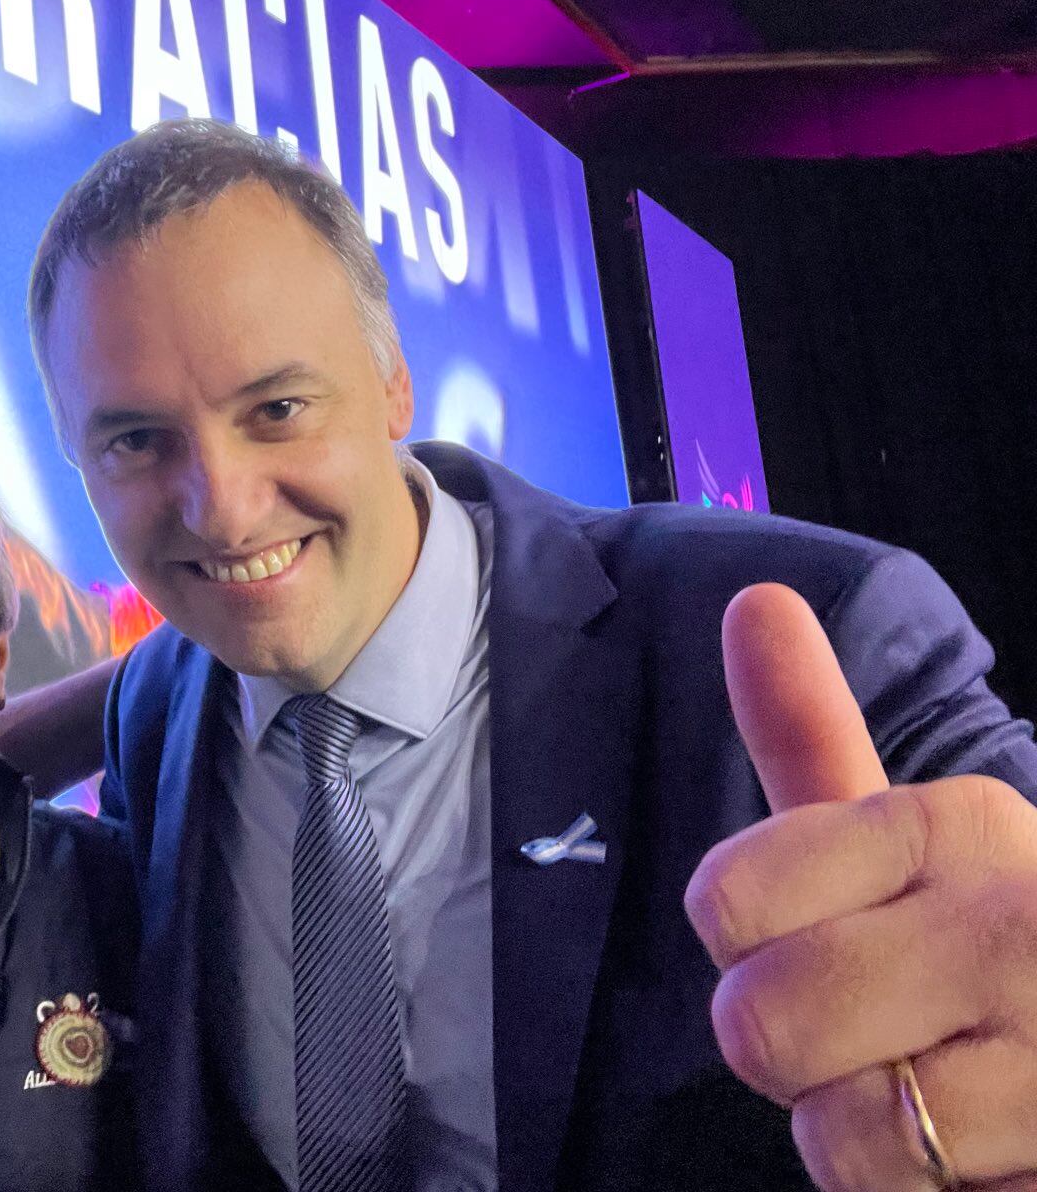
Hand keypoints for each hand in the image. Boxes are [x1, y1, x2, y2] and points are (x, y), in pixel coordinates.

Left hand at [685, 583, 1036, 1189]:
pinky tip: (993, 1156)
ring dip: (869, 1145)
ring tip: (949, 1100)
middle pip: (757, 1026)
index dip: (749, 951)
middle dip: (799, 1061)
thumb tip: (754, 597)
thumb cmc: (997, 955)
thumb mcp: (909, 843)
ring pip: (838, 1138)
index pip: (725, 901)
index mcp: (954, 825)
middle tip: (888, 1038)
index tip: (832, 941)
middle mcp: (1016, 920)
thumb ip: (812, 735)